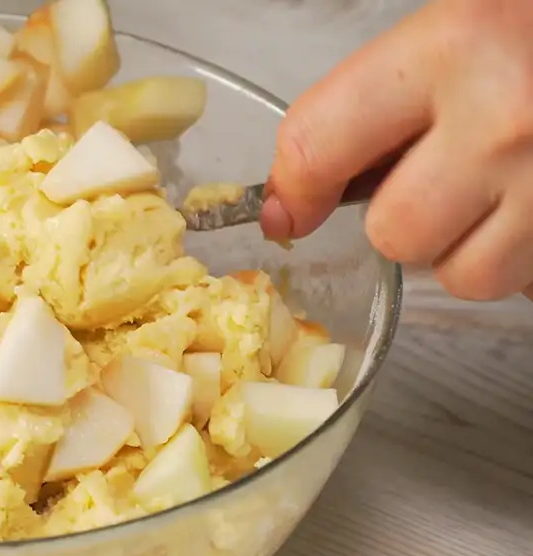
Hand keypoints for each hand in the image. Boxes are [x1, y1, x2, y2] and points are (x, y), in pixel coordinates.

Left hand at [261, 0, 532, 301]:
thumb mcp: (456, 30)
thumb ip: (367, 107)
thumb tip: (292, 198)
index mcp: (455, 48)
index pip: (319, 145)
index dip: (293, 188)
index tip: (289, 207)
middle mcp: (508, 120)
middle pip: (395, 234)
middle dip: (406, 214)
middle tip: (442, 171)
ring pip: (462, 276)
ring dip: (469, 245)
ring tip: (504, 185)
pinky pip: (523, 282)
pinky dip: (521, 254)